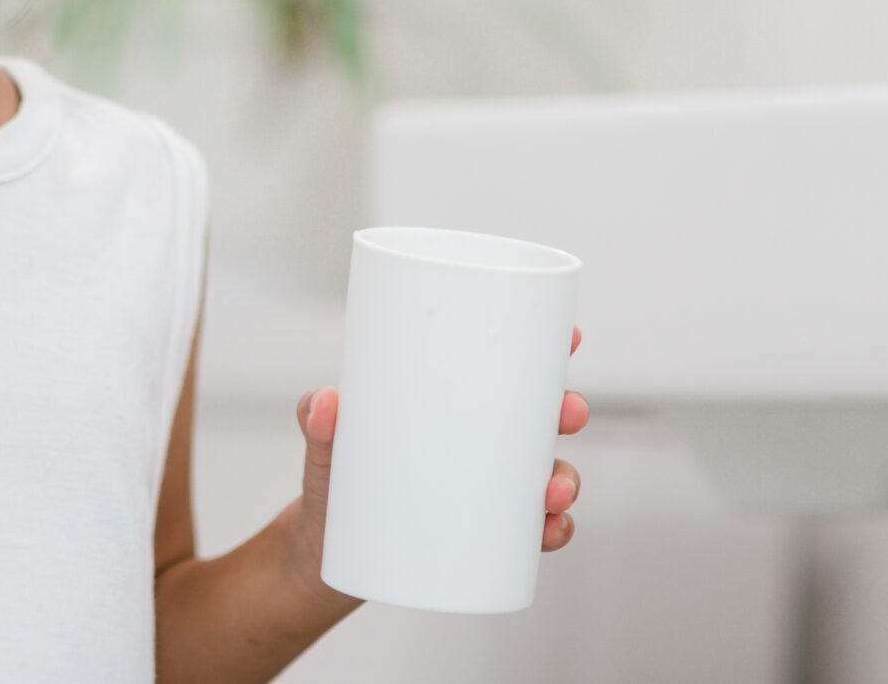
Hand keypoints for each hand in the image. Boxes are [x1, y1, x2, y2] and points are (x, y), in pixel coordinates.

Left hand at [290, 323, 592, 592]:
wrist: (325, 554)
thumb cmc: (333, 483)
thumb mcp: (325, 448)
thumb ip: (316, 421)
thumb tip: (325, 402)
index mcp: (450, 406)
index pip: (507, 369)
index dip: (547, 348)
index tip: (571, 334)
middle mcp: (477, 443)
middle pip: (541, 419)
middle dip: (567, 412)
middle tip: (567, 415)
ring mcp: (483, 489)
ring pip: (546, 475)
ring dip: (564, 478)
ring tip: (553, 493)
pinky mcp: (481, 535)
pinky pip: (531, 531)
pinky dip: (552, 530)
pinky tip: (551, 530)